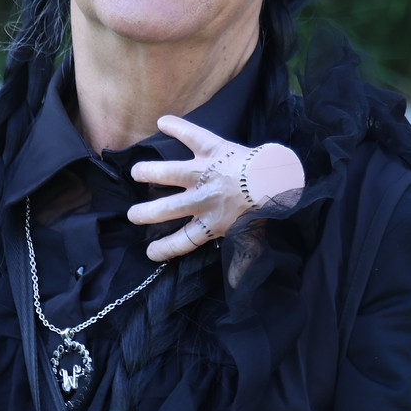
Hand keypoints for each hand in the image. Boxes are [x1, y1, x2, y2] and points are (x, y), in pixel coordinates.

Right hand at [128, 115, 304, 261]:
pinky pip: (191, 136)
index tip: (150, 252)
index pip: (184, 240)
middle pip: (168, 209)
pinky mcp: (213, 149)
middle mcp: (202, 199)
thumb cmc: (265, 210)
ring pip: (170, 173)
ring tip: (137, 172)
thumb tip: (237, 287)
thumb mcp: (254, 240)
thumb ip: (243, 261)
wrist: (278, 179)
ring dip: (151, 172)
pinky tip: (162, 122)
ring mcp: (205, 172)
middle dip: (147, 213)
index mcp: (212, 223)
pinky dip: (177, 127)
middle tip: (133, 214)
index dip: (165, 248)